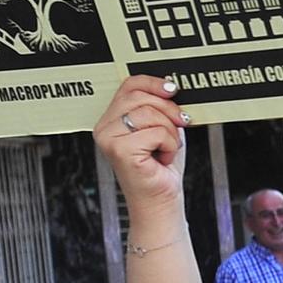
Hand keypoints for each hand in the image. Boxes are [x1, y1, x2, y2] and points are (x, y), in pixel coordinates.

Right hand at [92, 75, 187, 216]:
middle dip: (168, 110)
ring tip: (166, 148)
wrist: (160, 199)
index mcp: (110, 119)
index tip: (173, 89)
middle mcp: (104, 127)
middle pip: (140, 96)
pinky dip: (170, 145)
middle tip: (178, 126)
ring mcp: (109, 139)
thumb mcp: (162, 126)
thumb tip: (170, 85)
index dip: (154, 83)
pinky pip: (157, 132)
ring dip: (170, 132)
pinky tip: (162, 158)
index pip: (129, 85)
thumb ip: (160, 105)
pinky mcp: (120, 151)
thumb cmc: (160, 166)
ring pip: (150, 113)